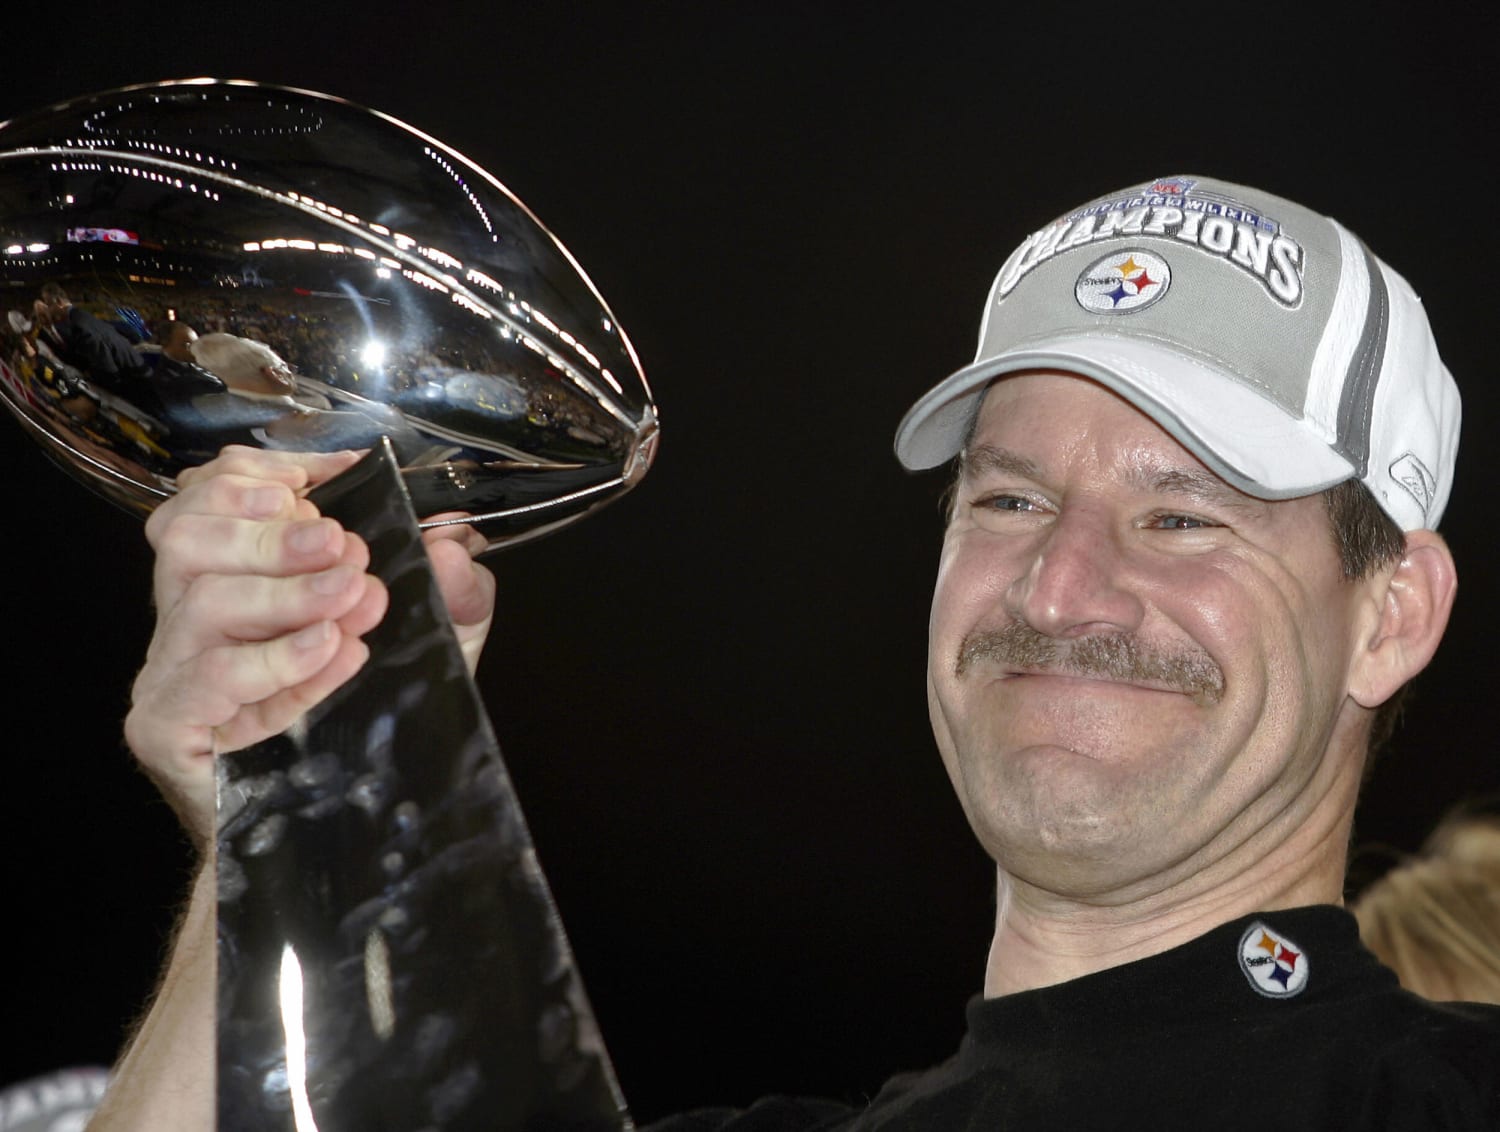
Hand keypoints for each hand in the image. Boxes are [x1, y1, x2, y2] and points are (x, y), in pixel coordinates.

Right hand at [124, 447, 495, 846]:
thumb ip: (452, 595)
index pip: (212, 494)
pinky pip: (208, 680)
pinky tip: (330, 651)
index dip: (265, 475)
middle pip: (189, 535)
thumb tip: (458, 543)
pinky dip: (274, 661)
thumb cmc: (364, 724)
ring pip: (200, 601)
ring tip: (353, 598)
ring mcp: (169, 669)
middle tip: (348, 548)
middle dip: (276, 533)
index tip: (339, 478)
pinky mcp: (163, 725)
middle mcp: (190, 613)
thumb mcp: (428, 648)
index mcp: (237, 576)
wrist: (323, 833)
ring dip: (286, 594)